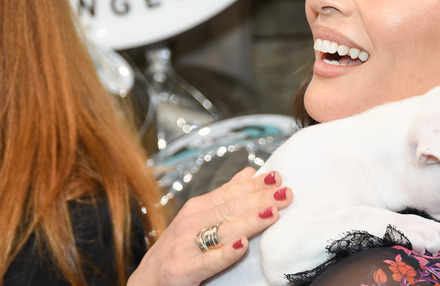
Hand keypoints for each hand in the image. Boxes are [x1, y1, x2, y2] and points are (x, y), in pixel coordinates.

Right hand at [128, 167, 292, 285]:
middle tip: (285, 193)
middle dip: (260, 199)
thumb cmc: (178, 249)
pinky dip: (225, 253)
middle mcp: (190, 223)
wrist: (146, 283)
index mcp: (197, 208)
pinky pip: (207, 261)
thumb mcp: (198, 219)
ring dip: (249, 221)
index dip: (255, 184)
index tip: (278, 177)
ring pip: (222, 230)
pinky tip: (243, 246)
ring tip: (272, 213)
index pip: (231, 192)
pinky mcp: (180, 270)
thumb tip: (250, 172)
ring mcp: (184, 246)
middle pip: (230, 208)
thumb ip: (224, 196)